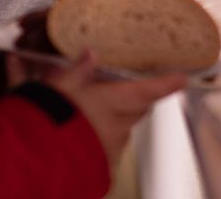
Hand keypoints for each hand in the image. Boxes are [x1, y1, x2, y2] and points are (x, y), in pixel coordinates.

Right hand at [45, 51, 186, 167]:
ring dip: (116, 118)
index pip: (148, 90)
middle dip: (138, 98)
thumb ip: (77, 70)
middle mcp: (118, 127)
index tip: (182, 78)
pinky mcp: (102, 166)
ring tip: (94, 110)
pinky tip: (84, 133)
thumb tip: (91, 54)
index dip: (167, 84)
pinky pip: (109, 147)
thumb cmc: (49, 119)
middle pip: (138, 109)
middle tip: (129, 87)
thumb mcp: (58, 86)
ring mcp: (111, 149)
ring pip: (123, 128)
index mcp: (112, 103)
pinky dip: (102, 137)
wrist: (38, 159)